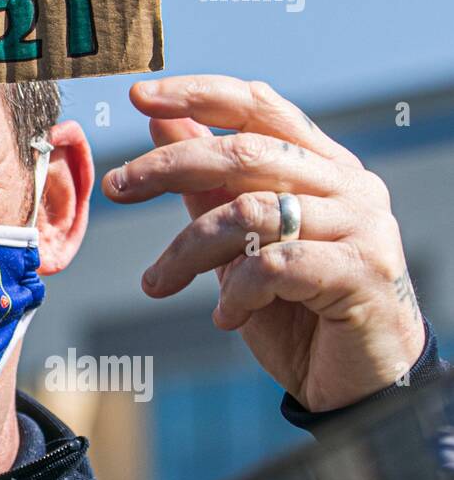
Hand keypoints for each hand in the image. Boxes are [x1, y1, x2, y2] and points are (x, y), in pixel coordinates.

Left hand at [102, 75, 423, 412]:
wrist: (357, 384)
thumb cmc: (297, 309)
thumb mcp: (239, 240)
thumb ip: (207, 184)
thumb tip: (162, 123)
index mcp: (322, 164)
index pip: (257, 106)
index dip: (197, 95)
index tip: (138, 97)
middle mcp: (348, 185)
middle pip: (244, 152)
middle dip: (169, 166)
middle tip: (117, 186)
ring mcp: (362, 225)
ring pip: (249, 212)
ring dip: (188, 250)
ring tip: (158, 282)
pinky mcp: (362, 271)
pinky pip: (274, 265)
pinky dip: (236, 290)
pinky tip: (225, 316)